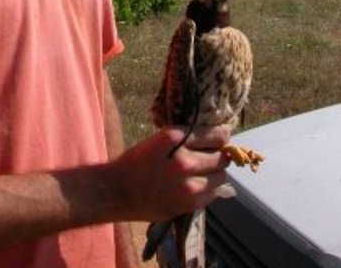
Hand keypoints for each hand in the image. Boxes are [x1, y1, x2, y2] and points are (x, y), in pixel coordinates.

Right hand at [109, 125, 231, 222]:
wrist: (117, 191)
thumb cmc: (136, 161)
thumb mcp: (158, 139)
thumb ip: (185, 137)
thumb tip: (214, 137)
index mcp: (174, 140)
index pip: (214, 135)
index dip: (222, 135)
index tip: (223, 135)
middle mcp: (184, 163)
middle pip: (221, 158)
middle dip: (219, 154)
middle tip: (213, 154)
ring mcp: (187, 187)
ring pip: (220, 177)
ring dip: (216, 172)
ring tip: (204, 170)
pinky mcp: (188, 205)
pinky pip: (212, 194)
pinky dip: (209, 188)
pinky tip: (197, 184)